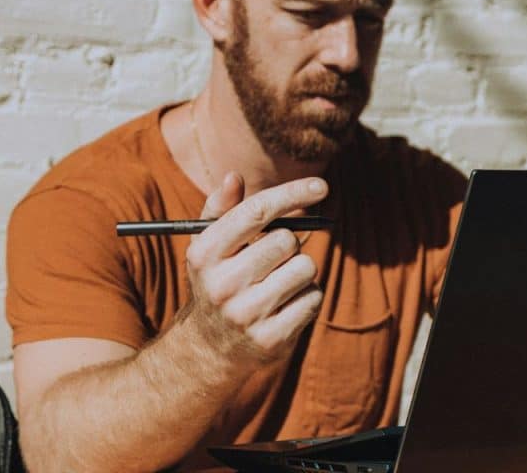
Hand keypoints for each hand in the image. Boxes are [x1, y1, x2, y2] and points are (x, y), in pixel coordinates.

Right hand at [183, 172, 327, 363]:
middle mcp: (221, 284)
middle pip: (286, 240)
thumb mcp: (210, 246)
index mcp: (204, 253)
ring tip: (277, 285)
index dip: (293, 193)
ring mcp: (246, 314)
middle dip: (288, 245)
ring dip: (300, 272)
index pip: (256, 211)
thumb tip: (233, 177)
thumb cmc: (219, 280)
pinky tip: (285, 306)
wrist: (210, 348)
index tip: (322, 186)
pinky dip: (308, 297)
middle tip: (273, 260)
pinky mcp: (271, 338)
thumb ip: (222, 209)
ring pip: (305, 268)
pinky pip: (314, 298)